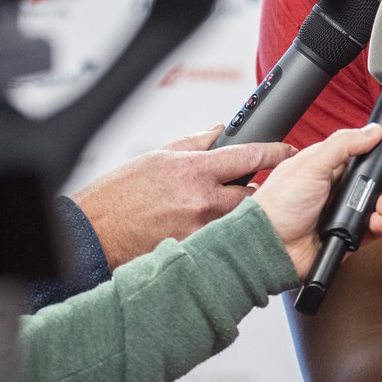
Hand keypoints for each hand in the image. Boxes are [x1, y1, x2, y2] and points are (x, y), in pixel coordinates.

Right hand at [71, 127, 296, 268]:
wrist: (93, 234)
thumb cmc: (118, 195)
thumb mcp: (157, 156)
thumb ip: (194, 143)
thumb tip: (220, 131)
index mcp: (194, 170)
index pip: (250, 156)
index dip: (275, 152)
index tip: (288, 150)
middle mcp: (202, 199)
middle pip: (253, 192)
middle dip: (255, 188)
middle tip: (246, 186)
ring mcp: (201, 228)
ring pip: (239, 217)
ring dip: (236, 212)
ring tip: (216, 210)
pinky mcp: (195, 250)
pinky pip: (220, 238)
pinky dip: (219, 232)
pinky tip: (203, 229)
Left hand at [254, 124, 381, 277]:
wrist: (269, 246)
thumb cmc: (279, 204)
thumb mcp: (312, 164)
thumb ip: (344, 144)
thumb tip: (373, 131)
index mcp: (330, 165)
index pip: (367, 151)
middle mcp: (339, 187)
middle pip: (381, 178)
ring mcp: (345, 212)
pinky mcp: (349, 235)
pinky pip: (376, 228)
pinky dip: (381, 225)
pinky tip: (375, 223)